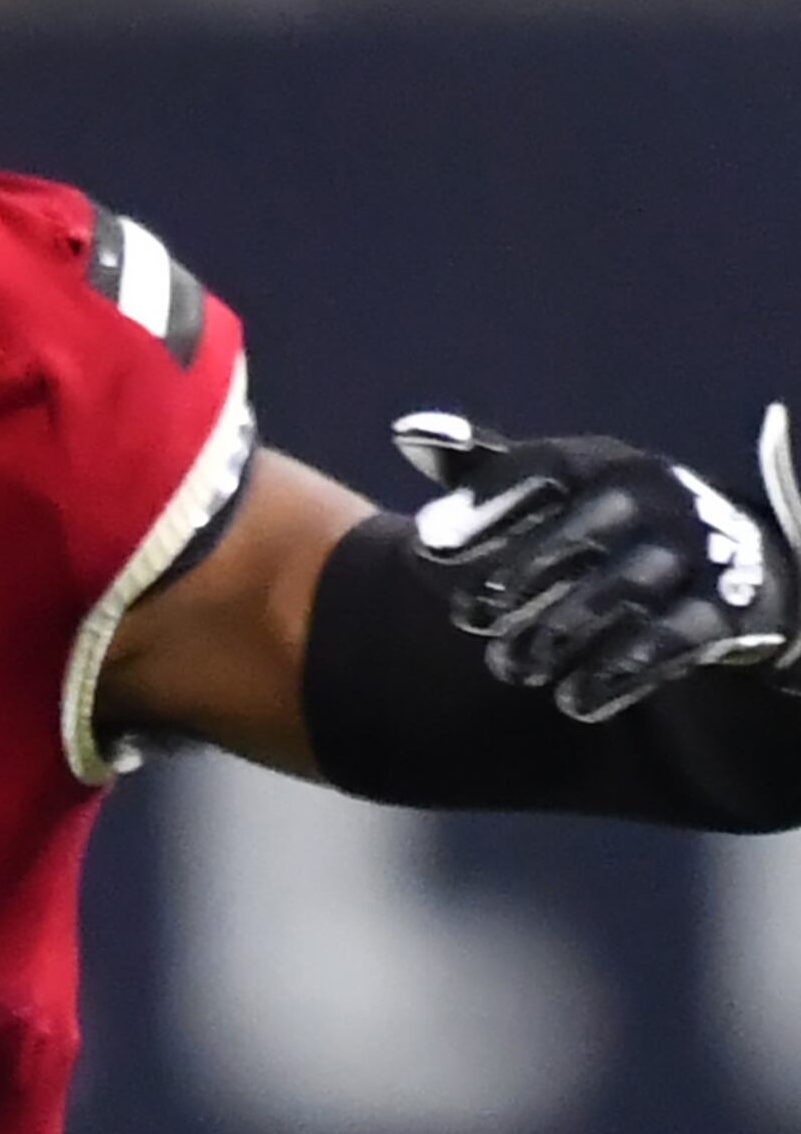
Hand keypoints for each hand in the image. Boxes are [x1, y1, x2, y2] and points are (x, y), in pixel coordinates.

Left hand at [394, 407, 800, 722]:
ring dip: (560, 629)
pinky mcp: (722, 608)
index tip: (423, 543)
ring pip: (625, 585)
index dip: (485, 502)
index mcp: (603, 463)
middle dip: (522, 572)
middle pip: (587, 525)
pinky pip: (675, 637)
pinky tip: (573, 699)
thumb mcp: (551, 490)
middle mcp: (653, 496)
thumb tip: (407, 434)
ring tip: (510, 669)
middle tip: (468, 618)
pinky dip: (620, 670)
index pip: (543, 468)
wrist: (726, 563)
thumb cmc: (604, 524)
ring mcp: (693, 549)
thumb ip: (481, 472)